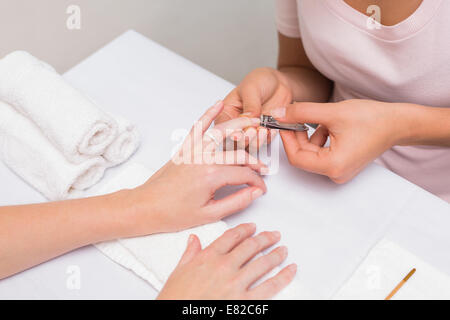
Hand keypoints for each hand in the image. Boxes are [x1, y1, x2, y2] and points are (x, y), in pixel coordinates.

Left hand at [128, 101, 267, 235]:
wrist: (146, 207)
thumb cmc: (172, 213)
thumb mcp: (209, 214)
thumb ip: (236, 202)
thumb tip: (254, 192)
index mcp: (210, 176)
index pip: (244, 174)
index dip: (257, 181)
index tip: (261, 188)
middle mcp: (203, 158)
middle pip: (238, 153)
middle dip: (255, 160)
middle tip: (264, 167)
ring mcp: (193, 151)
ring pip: (220, 132)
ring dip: (239, 124)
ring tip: (254, 120)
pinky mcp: (184, 149)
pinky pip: (197, 127)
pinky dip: (208, 114)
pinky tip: (218, 104)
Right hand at [157, 223, 296, 299]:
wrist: (177, 318)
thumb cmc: (175, 299)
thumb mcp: (178, 272)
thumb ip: (190, 253)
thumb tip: (194, 239)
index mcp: (208, 257)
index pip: (231, 236)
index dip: (245, 229)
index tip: (252, 227)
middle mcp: (224, 267)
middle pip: (250, 246)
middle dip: (265, 238)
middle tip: (274, 235)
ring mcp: (236, 284)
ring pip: (263, 263)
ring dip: (276, 254)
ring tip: (283, 250)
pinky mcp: (245, 302)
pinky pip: (270, 286)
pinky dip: (284, 276)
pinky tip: (291, 270)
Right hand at [216, 67, 293, 148]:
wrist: (279, 83)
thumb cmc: (260, 81)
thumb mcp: (251, 88)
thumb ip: (250, 104)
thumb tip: (248, 117)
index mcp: (227, 113)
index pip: (222, 127)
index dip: (229, 132)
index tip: (237, 133)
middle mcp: (236, 125)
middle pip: (234, 141)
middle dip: (244, 139)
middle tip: (252, 131)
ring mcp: (250, 131)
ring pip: (249, 145)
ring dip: (256, 141)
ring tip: (263, 130)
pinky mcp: (263, 134)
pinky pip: (265, 142)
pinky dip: (268, 138)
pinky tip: (271, 130)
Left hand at [272, 99, 401, 183]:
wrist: (397, 123)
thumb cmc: (372, 119)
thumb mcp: (331, 112)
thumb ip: (302, 112)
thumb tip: (279, 113)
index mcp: (333, 166)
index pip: (296, 157)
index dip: (287, 139)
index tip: (283, 122)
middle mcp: (335, 173)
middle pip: (303, 156)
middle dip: (296, 135)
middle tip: (294, 116)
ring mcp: (339, 171)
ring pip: (311, 153)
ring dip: (308, 135)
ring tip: (318, 118)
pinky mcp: (342, 164)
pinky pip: (321, 153)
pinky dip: (318, 138)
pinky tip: (327, 124)